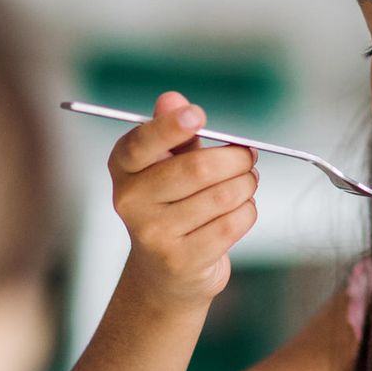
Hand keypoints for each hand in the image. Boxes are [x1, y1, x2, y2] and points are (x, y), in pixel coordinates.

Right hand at [108, 91, 258, 304]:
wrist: (166, 272)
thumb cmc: (172, 204)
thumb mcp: (168, 164)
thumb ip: (174, 132)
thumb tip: (172, 98)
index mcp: (123, 168)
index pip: (141, 143)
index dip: (170, 127)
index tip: (197, 116)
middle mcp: (130, 201)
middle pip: (196, 169)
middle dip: (235, 158)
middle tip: (248, 156)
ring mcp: (153, 234)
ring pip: (222, 196)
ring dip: (247, 184)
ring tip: (247, 183)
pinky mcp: (181, 260)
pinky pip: (232, 223)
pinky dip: (247, 210)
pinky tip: (240, 209)